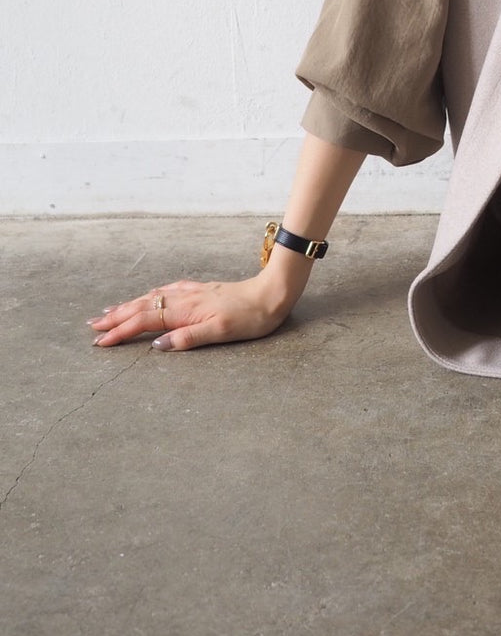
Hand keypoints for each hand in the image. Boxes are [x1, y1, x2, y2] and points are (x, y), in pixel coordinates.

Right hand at [87, 274, 293, 351]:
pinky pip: (167, 290)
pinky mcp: (202, 290)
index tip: (99, 342)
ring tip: (109, 312)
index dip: (121, 332)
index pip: (145, 321)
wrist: (272, 294)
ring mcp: (193, 292)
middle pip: (143, 307)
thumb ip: (188, 338)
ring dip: (129, 305)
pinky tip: (149, 294)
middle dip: (116, 317)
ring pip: (153, 298)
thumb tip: (156, 345)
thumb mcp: (221, 332)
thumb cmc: (250, 317)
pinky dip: (150, 295)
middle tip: (92, 327)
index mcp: (186, 311)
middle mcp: (185, 298)